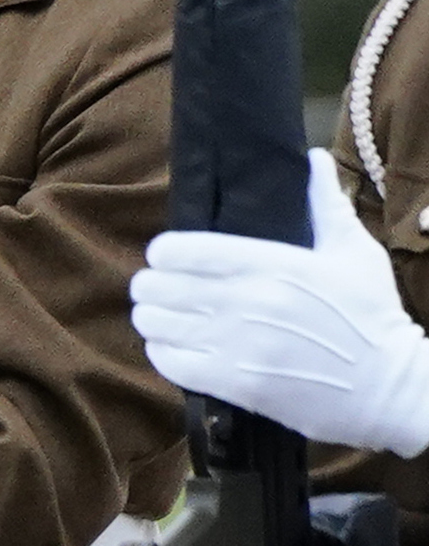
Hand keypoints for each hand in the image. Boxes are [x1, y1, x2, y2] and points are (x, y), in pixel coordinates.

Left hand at [132, 152, 428, 457]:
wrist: (392, 388)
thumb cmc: (373, 315)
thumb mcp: (355, 252)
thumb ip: (326, 204)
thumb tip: (313, 158)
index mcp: (269, 264)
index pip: (180, 249)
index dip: (163, 252)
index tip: (167, 257)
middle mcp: (245, 301)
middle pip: (156, 285)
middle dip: (152, 285)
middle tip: (160, 289)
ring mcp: (236, 345)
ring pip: (155, 323)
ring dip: (153, 318)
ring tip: (164, 317)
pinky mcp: (234, 384)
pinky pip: (168, 362)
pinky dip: (162, 352)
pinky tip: (175, 346)